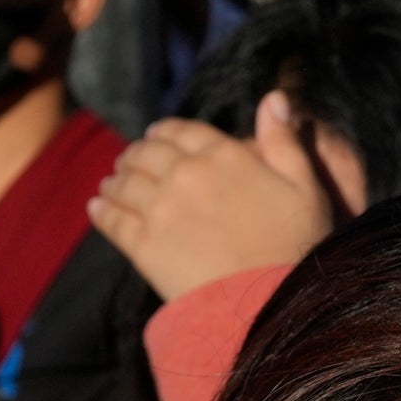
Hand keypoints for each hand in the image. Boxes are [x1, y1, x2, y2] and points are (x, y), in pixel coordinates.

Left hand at [87, 101, 344, 299]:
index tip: (154, 135)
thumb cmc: (295, 245)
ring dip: (115, 180)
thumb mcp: (303, 185)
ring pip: (125, 183)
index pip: (182, 130)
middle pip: (147, 153)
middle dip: (135, 154)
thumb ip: (283, 139)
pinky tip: (96, 208)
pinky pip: (112, 220)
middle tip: (128, 160)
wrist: (269, 303)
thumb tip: (275, 97)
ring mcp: (160, 209)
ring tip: (110, 183)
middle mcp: (186, 175)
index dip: (164, 131)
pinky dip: (101, 210)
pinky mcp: (143, 245)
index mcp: (223, 155)